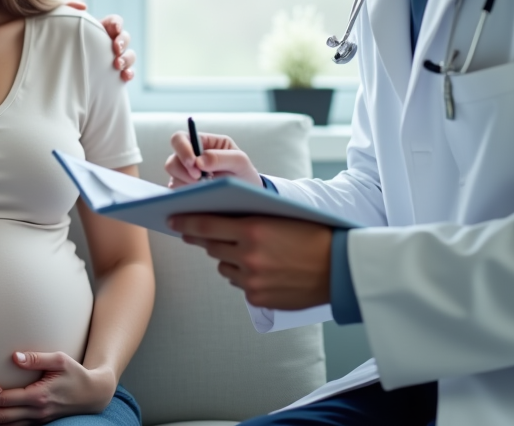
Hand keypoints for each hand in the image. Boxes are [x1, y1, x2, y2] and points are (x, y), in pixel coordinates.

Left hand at [0, 351, 115, 425]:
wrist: (93, 395)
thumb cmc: (76, 373)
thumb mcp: (60, 360)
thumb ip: (36, 358)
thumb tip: (14, 357)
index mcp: (39, 396)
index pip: (7, 398)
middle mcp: (36, 412)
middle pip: (1, 417)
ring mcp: (37, 420)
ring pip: (6, 425)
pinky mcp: (37, 422)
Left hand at [65, 3, 135, 82]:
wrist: (59, 65)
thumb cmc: (61, 41)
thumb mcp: (61, 22)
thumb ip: (68, 8)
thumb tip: (84, 6)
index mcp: (102, 29)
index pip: (115, 22)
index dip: (117, 23)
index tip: (115, 28)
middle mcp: (111, 43)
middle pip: (125, 38)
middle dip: (123, 42)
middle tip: (115, 48)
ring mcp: (115, 58)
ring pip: (130, 55)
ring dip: (127, 58)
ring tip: (118, 64)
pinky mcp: (115, 74)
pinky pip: (128, 72)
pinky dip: (130, 73)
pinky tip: (124, 76)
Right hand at [165, 130, 262, 187]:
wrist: (247, 196)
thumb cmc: (243, 172)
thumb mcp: (240, 161)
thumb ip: (221, 158)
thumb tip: (198, 162)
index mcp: (202, 143)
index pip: (180, 138)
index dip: (182, 149)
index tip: (193, 163)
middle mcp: (189, 158)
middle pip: (172, 161)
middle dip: (184, 171)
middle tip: (199, 179)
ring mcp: (185, 175)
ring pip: (173, 178)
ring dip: (188, 185)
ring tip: (207, 188)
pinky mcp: (184, 191)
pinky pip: (177, 193)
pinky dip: (188, 195)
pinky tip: (202, 197)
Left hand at [169, 214, 332, 309]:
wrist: (341, 268)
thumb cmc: (313, 234)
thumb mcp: (280, 216)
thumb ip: (248, 217)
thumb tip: (217, 216)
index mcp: (252, 230)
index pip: (205, 224)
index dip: (185, 221)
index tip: (172, 218)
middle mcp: (248, 256)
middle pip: (210, 246)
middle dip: (204, 238)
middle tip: (194, 231)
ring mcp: (252, 280)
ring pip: (223, 265)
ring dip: (227, 257)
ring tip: (244, 250)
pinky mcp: (258, 298)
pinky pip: (239, 283)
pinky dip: (244, 275)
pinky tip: (260, 268)